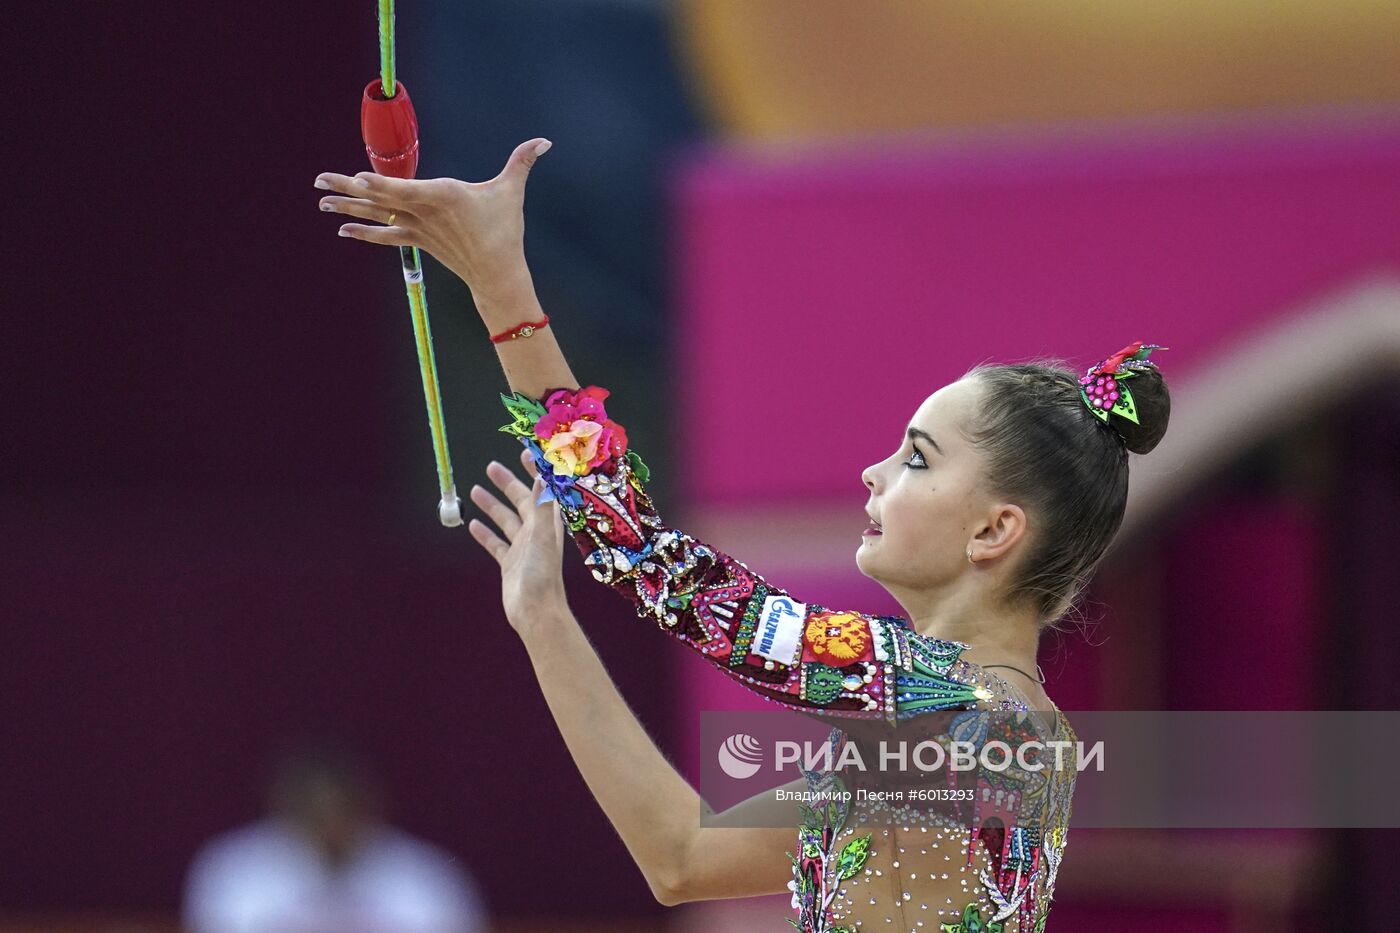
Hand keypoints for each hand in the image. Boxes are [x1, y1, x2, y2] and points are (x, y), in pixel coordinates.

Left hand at [314, 138, 551, 299]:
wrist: (498, 273)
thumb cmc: (504, 230)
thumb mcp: (511, 191)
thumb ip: (522, 162)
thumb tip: (544, 140)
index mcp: (442, 195)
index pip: (404, 188)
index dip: (378, 184)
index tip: (354, 178)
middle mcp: (424, 211)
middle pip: (380, 198)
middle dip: (347, 188)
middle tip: (319, 180)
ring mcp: (418, 228)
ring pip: (377, 216)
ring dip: (347, 209)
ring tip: (321, 202)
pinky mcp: (419, 241)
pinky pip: (386, 236)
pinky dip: (364, 233)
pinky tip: (342, 230)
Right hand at [468, 447, 568, 631]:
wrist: (536, 612)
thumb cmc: (543, 576)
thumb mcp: (542, 536)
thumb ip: (542, 506)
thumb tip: (544, 475)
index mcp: (547, 524)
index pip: (542, 490)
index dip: (535, 471)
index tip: (523, 453)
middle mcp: (536, 533)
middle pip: (520, 502)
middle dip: (507, 483)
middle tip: (491, 467)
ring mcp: (522, 549)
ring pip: (505, 520)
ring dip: (492, 505)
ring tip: (474, 490)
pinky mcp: (509, 564)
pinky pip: (495, 544)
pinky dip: (485, 533)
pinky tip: (472, 525)